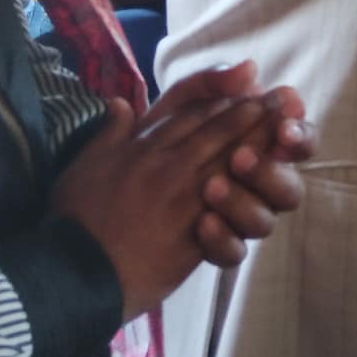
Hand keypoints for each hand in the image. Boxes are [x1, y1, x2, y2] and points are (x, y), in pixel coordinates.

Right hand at [52, 93, 272, 321]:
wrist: (70, 273)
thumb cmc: (73, 219)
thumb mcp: (84, 164)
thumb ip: (110, 131)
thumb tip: (122, 102)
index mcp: (140, 146)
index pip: (190, 112)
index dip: (222, 96)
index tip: (249, 84)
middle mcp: (165, 164)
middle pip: (218, 130)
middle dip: (253, 111)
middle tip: (284, 97)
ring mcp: (182, 197)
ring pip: (229, 159)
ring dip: (260, 140)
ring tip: (286, 125)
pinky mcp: (193, 231)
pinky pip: (230, 204)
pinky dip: (253, 188)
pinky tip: (272, 178)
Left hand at [143, 65, 314, 265]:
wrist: (94, 224)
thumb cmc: (141, 157)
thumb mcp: (166, 113)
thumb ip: (204, 86)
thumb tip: (248, 68)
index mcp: (249, 150)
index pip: (294, 143)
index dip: (298, 132)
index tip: (286, 121)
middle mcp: (249, 187)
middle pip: (287, 187)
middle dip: (270, 170)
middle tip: (242, 158)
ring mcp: (233, 221)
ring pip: (264, 220)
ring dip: (242, 202)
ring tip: (212, 189)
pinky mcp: (212, 250)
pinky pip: (232, 251)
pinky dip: (221, 238)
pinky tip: (203, 225)